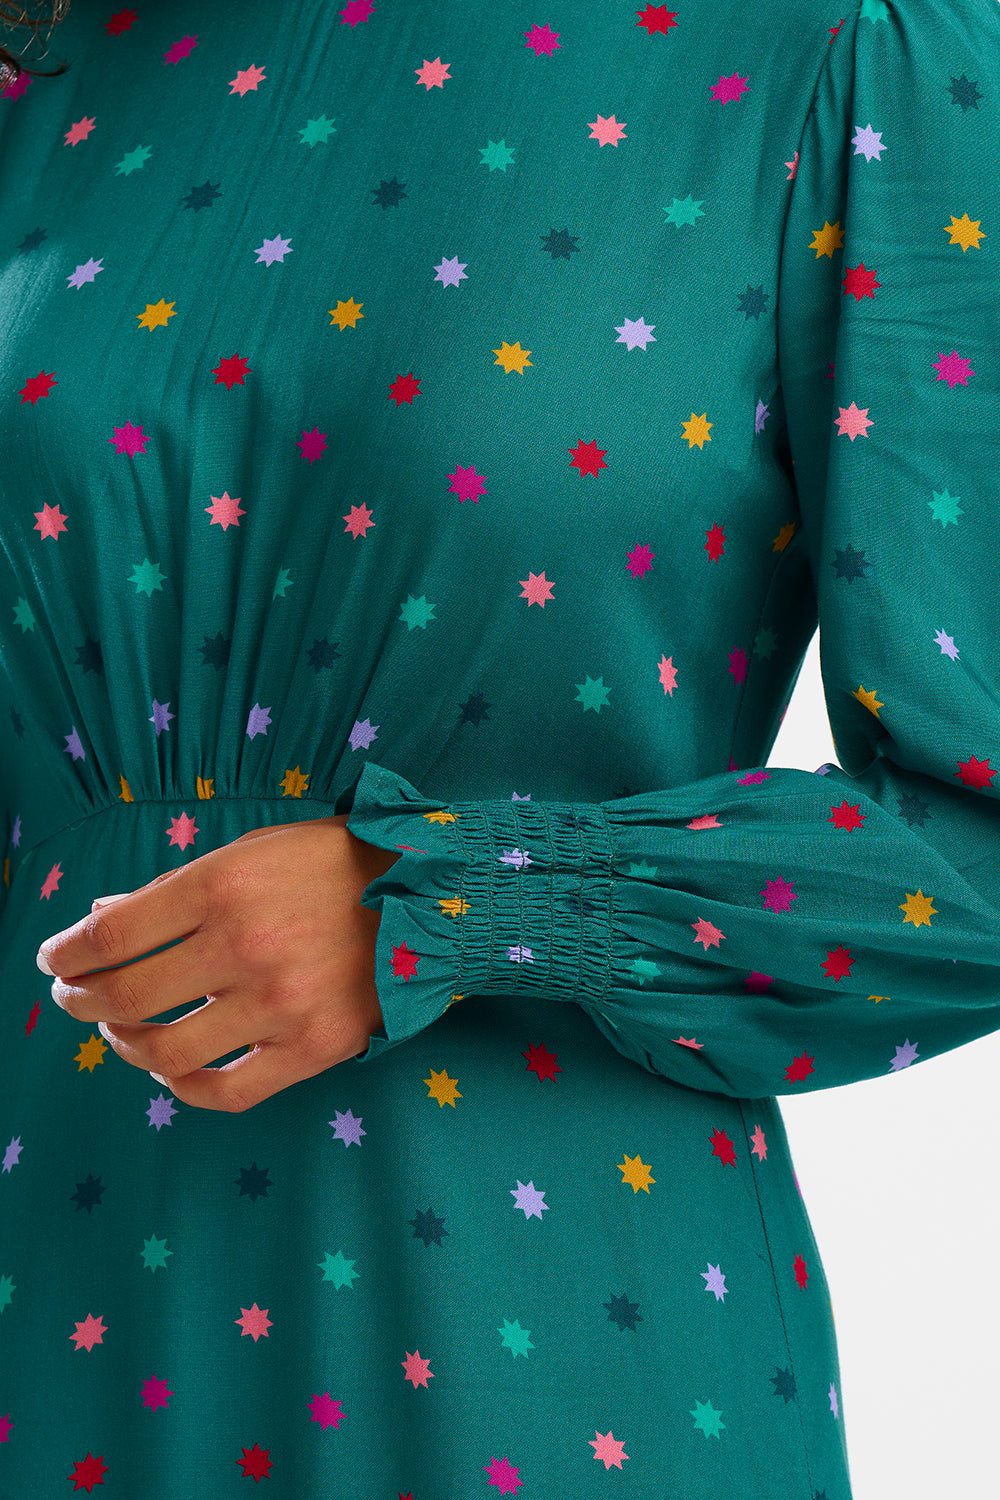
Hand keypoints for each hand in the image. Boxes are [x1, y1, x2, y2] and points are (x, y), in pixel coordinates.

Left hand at [36, 817, 398, 1111]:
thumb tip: (100, 919)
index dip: (67, 954)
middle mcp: (244, 946)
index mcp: (224, 884)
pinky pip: (225, 1091)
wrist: (436, 896)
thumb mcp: (252, 853)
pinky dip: (184, 1087)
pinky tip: (174, 1069)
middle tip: (72, 998)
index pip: (112, 935)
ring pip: (166, 1052)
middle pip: (125, 997)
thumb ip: (174, 889)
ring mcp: (279, 1004)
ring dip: (125, 1047)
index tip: (56, 960)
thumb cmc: (336, 864)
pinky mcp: (313, 1048)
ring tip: (120, 1033)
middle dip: (80, 1001)